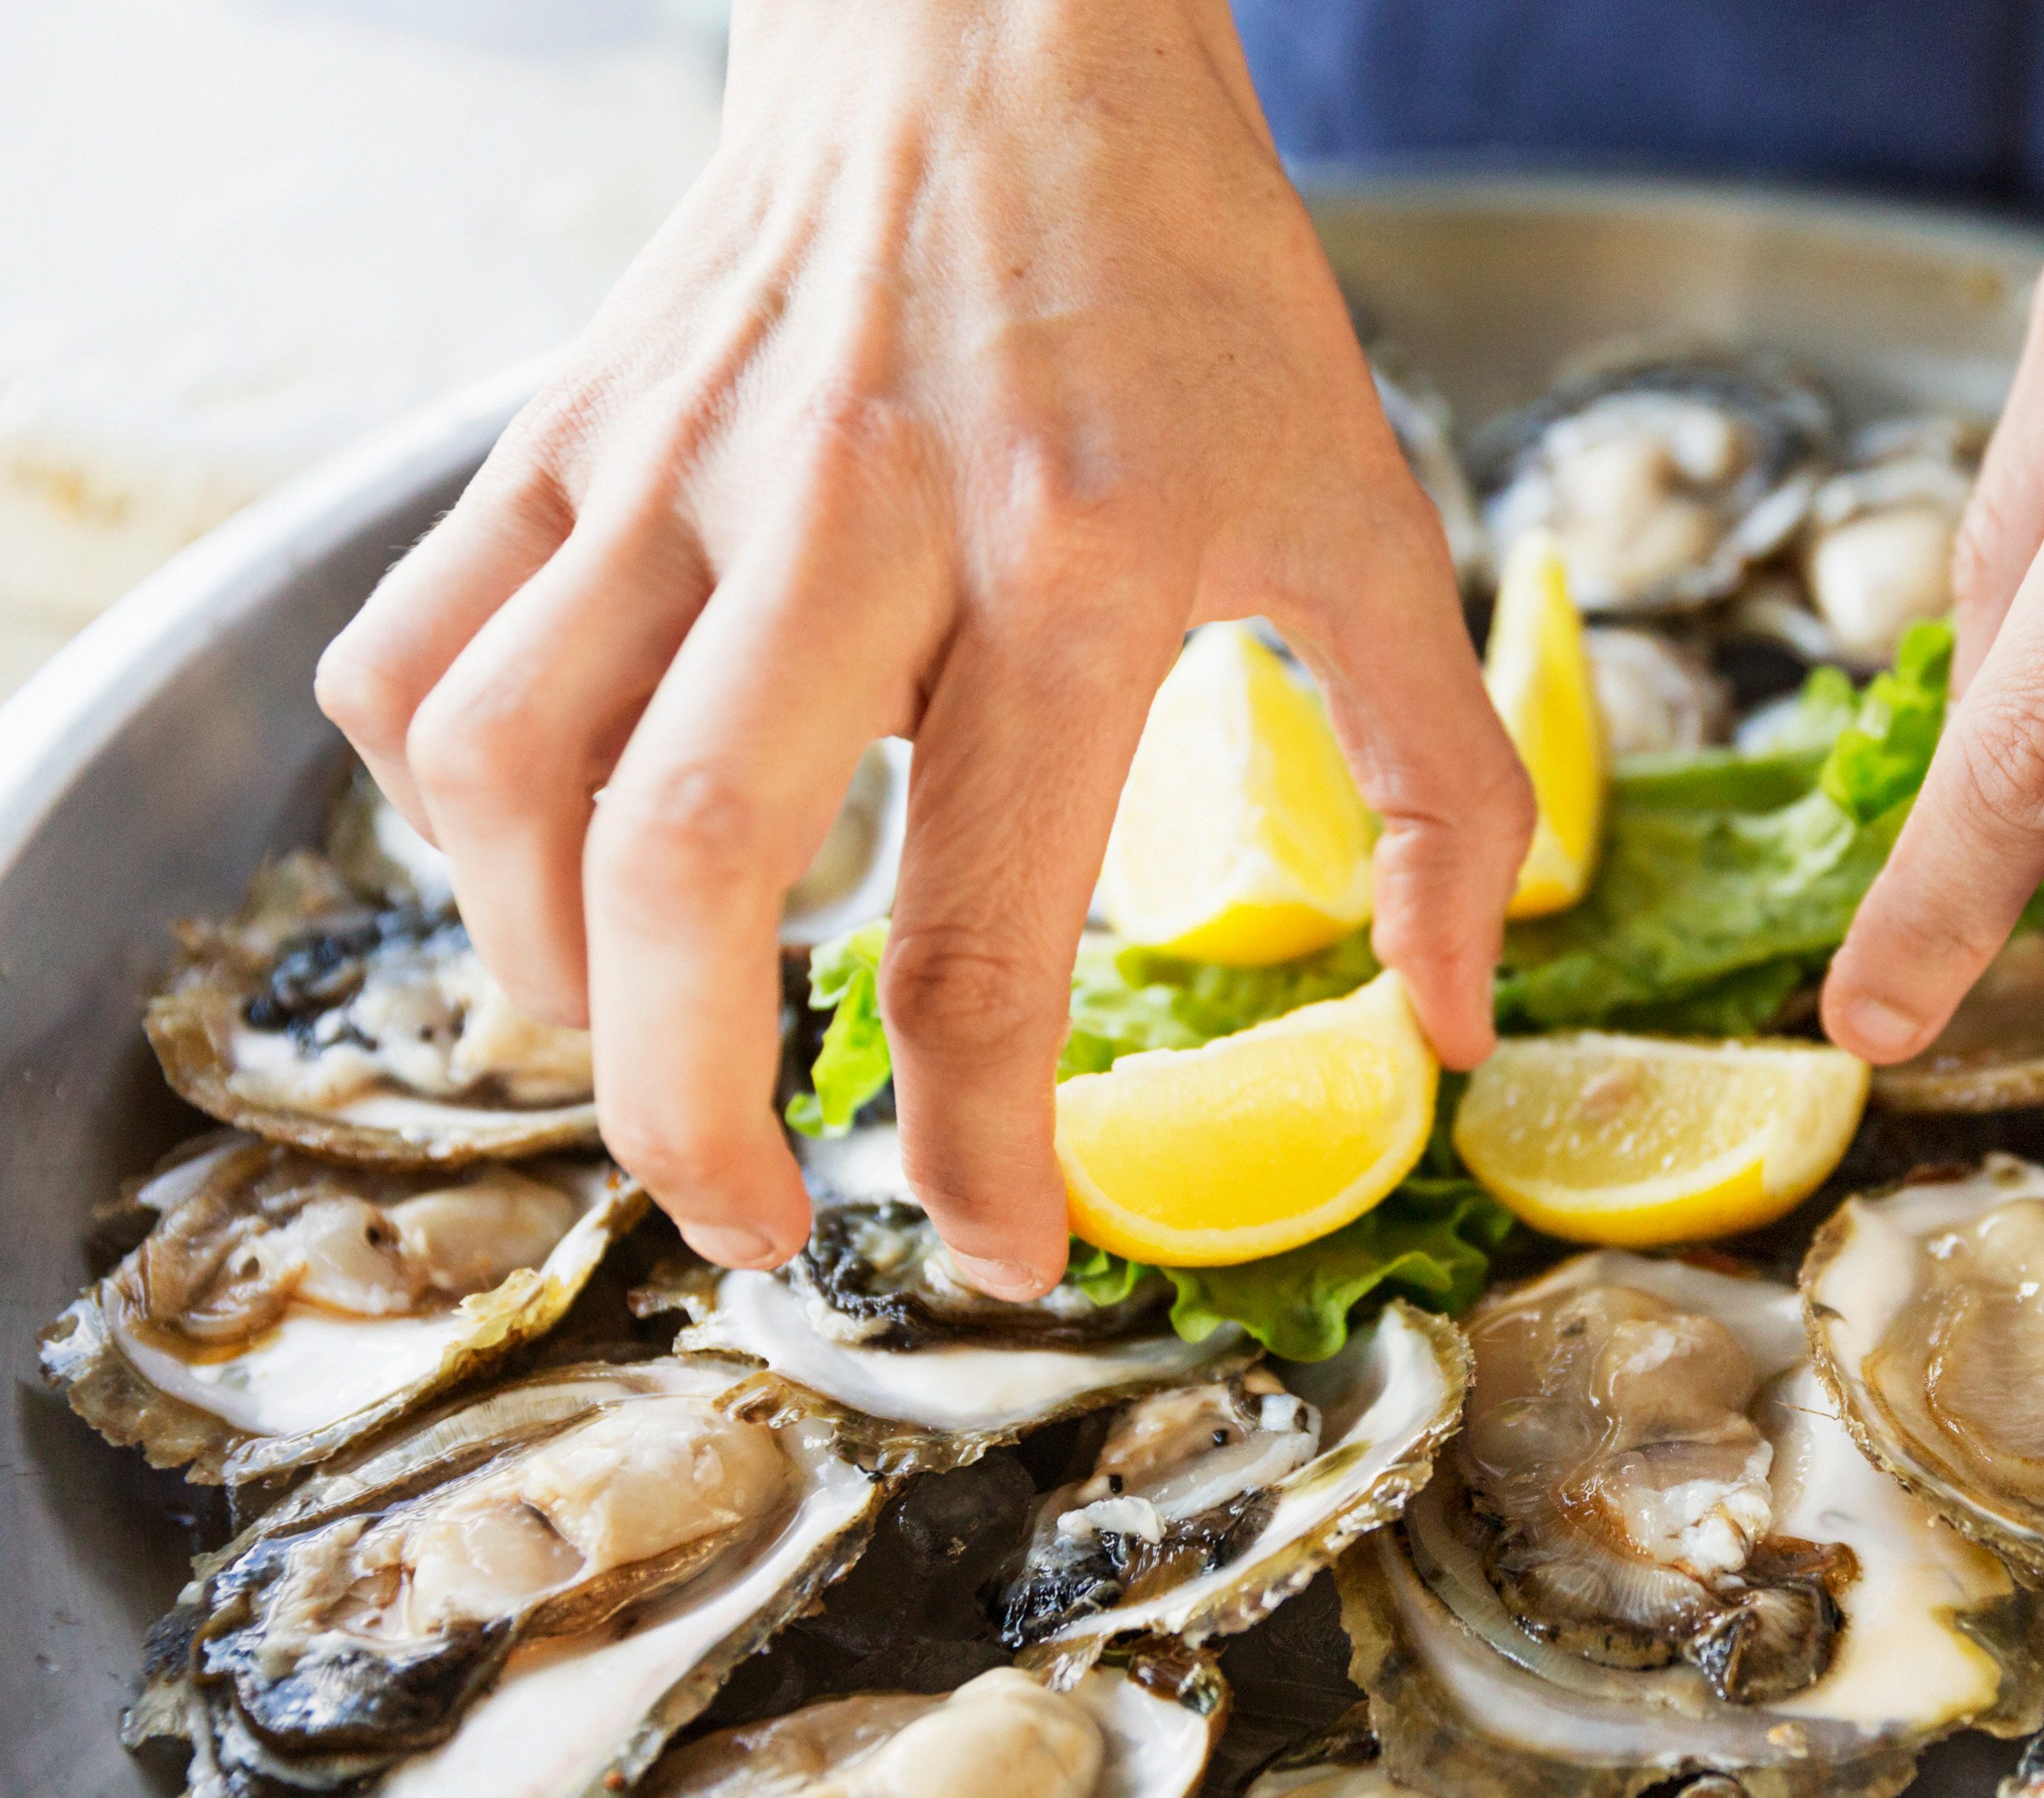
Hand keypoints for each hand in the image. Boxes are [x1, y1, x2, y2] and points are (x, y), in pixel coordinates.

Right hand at [315, 0, 1528, 1296]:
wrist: (1001, 32)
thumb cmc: (1192, 287)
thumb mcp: (1369, 514)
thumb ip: (1438, 778)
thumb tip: (1445, 1021)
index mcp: (1077, 565)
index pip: (981, 921)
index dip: (978, 1141)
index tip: (1002, 1249)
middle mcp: (852, 520)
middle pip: (686, 875)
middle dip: (689, 1117)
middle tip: (759, 1225)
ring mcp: (676, 469)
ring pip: (506, 779)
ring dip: (552, 983)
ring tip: (652, 1059)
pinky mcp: (563, 433)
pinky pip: (419, 659)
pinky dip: (450, 814)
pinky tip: (553, 872)